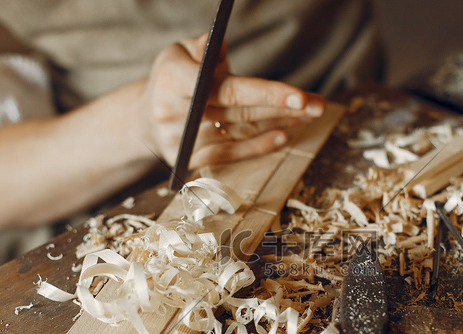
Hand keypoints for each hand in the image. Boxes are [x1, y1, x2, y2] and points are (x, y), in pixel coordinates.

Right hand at [141, 34, 325, 167]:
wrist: (145, 116)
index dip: (266, 92)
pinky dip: (257, 145)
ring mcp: (179, 140)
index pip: (227, 89)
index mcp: (171, 77)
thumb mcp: (180, 51)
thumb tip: (218, 44)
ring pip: (239, 131)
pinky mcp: (186, 160)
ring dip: (278, 123)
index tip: (300, 96)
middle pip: (239, 111)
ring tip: (308, 115)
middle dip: (283, 108)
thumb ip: (202, 47)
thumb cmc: (174, 76)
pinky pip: (229, 154)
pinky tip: (283, 134)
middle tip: (317, 105)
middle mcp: (172, 111)